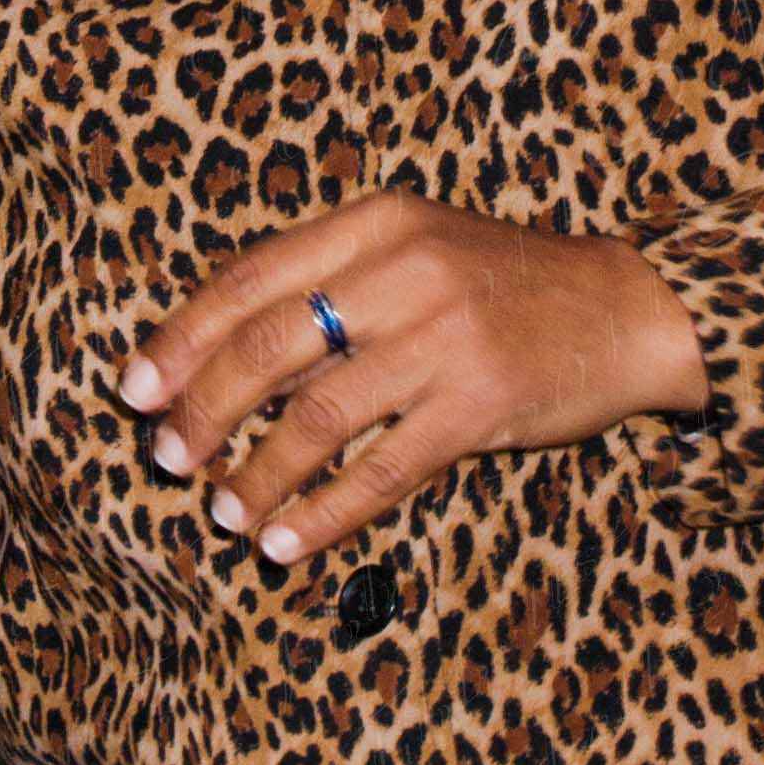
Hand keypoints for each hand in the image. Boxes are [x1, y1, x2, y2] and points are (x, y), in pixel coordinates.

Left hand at [116, 190, 710, 565]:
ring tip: (224, 512)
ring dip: (257, 474)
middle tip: (168, 457)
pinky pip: (382, 470)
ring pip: (317, 416)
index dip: (183, 337)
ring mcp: (445, 337)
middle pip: (270, 346)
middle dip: (204, 410)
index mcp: (378, 221)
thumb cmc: (503, 285)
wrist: (628, 308)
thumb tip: (219, 349)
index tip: (135, 388)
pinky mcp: (481, 404)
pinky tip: (288, 543)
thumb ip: (334, 280)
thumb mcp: (418, 246)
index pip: (251, 277)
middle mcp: (405, 269)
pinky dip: (324, 514)